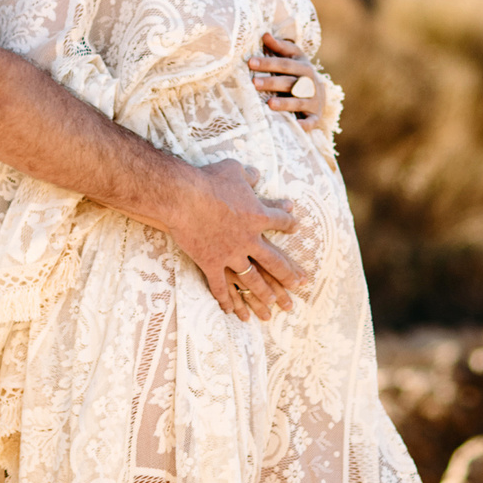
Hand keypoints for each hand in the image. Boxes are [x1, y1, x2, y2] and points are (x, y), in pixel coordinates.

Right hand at [157, 157, 302, 321]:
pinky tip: (231, 312)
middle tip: (298, 286)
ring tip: (271, 308)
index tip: (295, 227)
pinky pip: (220, 286)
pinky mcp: (211, 263)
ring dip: (262, 294)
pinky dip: (226, 300)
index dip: (289, 223)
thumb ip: (248, 175)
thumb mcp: (233, 170)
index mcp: (258, 215)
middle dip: (287, 275)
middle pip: (274, 261)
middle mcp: (250, 239)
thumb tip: (256, 173)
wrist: (185, 197)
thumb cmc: (209, 180)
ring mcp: (231, 254)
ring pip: (252, 279)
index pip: (280, 221)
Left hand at [248, 31, 325, 126]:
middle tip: (255, 83)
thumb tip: (265, 35)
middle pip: (290, 82)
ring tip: (270, 104)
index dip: (269, 63)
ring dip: (286, 103)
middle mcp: (310, 83)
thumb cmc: (298, 73)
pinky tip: (296, 126)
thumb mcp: (293, 57)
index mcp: (303, 66)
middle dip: (273, 83)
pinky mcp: (315, 117)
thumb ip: (279, 47)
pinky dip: (305, 124)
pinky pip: (311, 121)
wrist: (319, 94)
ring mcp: (314, 100)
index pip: (285, 63)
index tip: (251, 62)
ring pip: (299, 101)